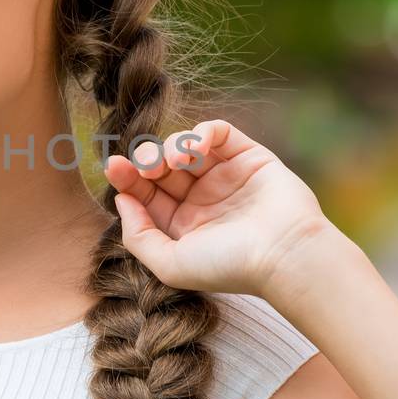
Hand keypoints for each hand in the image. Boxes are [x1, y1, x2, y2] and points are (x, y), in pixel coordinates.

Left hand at [103, 119, 336, 297]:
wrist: (284, 254)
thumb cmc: (228, 266)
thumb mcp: (170, 264)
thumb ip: (138, 236)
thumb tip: (122, 201)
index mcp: (184, 226)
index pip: (147, 194)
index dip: (127, 179)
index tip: (114, 168)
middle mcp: (203, 200)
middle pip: (162, 168)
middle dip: (146, 160)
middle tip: (143, 164)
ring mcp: (226, 176)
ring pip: (185, 147)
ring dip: (171, 147)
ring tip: (173, 161)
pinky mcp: (249, 156)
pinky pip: (218, 132)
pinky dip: (201, 132)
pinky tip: (193, 148)